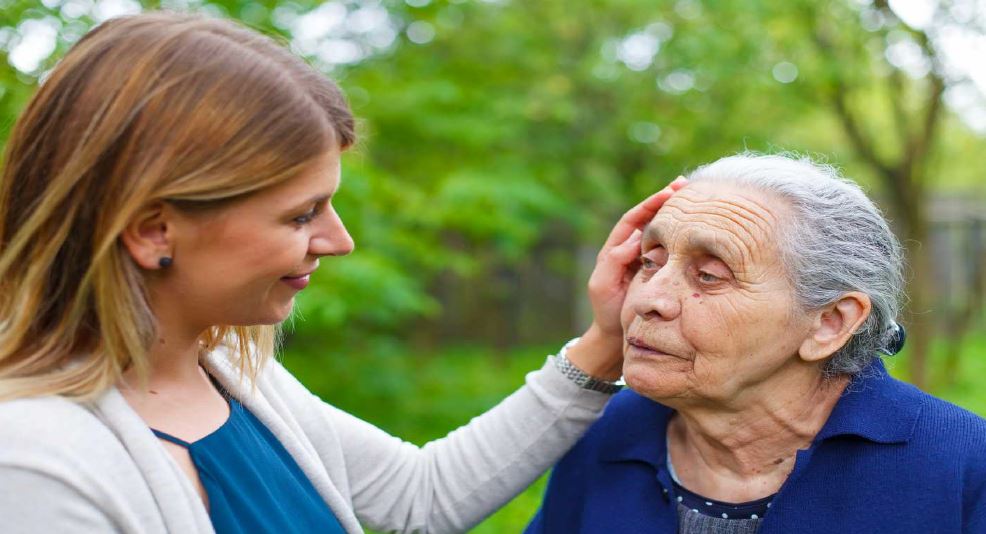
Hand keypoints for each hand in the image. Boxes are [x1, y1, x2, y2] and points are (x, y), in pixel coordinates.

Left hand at [566, 177, 687, 379]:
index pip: (634, 219)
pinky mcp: (656, 272)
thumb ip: (613, 263)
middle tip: (686, 185)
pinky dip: (681, 238)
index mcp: (615, 250)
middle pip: (649, 218)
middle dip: (666, 201)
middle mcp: (630, 250)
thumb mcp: (603, 286)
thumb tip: (632, 240)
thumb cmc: (606, 313)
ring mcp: (644, 260)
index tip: (669, 192)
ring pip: (661, 232)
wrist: (614, 337)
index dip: (650, 204)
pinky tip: (698, 231)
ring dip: (676, 215)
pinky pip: (670, 249)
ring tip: (696, 199)